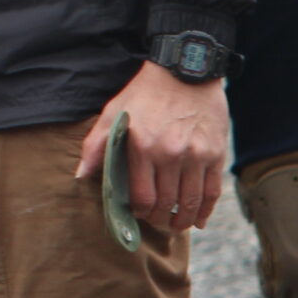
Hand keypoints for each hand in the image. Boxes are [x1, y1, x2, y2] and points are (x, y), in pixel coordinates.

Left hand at [75, 61, 228, 230]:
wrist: (184, 72)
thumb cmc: (144, 93)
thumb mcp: (112, 112)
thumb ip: (95, 145)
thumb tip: (81, 175)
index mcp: (143, 146)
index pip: (142, 197)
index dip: (139, 212)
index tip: (136, 213)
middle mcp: (171, 154)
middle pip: (167, 204)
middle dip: (159, 219)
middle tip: (155, 222)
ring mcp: (197, 155)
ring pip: (190, 202)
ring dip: (182, 220)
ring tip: (175, 224)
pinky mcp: (216, 153)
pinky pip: (213, 191)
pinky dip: (206, 210)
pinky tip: (198, 220)